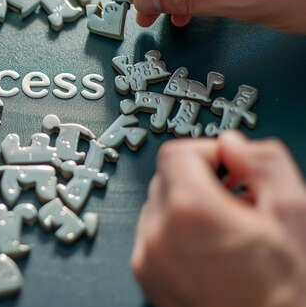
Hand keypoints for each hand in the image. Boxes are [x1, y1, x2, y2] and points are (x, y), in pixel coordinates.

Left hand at [131, 131, 305, 306]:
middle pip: (165, 179)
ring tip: (226, 231)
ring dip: (186, 208)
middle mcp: (158, 234)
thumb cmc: (286, 291)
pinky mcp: (146, 278)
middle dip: (199, 181)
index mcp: (190, 210)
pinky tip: (210, 251)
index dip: (206, 152)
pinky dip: (175, 235)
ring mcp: (148, 259)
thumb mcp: (293, 215)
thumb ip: (264, 164)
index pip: (175, 153)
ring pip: (158, 208)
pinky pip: (152, 237)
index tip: (229, 166)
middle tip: (236, 201)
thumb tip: (234, 145)